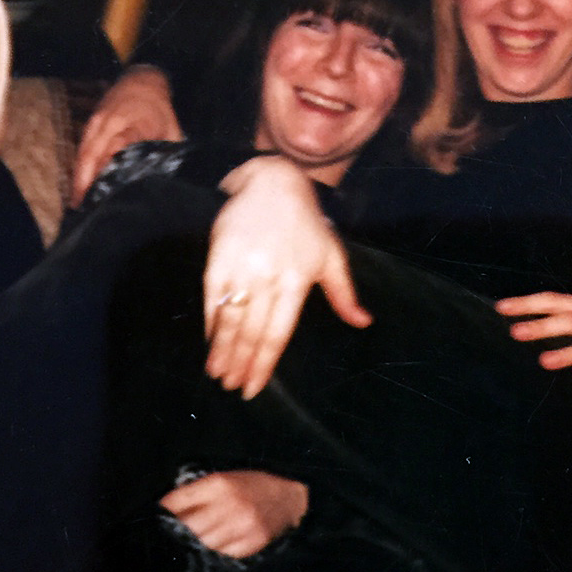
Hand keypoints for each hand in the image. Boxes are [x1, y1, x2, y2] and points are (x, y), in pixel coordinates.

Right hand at [71, 65, 183, 203]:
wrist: (142, 81)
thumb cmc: (159, 111)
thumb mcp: (172, 131)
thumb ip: (168, 155)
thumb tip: (169, 182)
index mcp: (136, 124)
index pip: (121, 144)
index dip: (111, 164)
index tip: (107, 185)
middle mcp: (112, 123)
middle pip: (94, 153)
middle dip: (86, 180)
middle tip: (85, 206)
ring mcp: (98, 123)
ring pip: (84, 153)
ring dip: (79, 177)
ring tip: (78, 203)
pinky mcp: (90, 125)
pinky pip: (82, 148)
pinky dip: (79, 168)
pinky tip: (79, 186)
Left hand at [159, 470, 308, 557]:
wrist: (291, 498)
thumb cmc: (253, 486)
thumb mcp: (225, 478)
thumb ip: (197, 492)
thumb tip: (164, 509)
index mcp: (219, 483)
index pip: (177, 502)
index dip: (161, 512)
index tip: (152, 520)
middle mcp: (229, 505)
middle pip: (186, 527)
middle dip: (173, 532)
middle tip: (162, 538)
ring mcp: (241, 527)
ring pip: (201, 544)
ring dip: (189, 546)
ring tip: (182, 546)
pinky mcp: (250, 545)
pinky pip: (219, 555)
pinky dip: (211, 553)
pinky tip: (208, 549)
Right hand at [204, 157, 370, 399]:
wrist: (273, 182)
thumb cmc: (307, 223)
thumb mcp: (332, 255)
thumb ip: (344, 293)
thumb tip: (363, 322)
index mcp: (297, 281)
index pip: (278, 333)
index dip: (264, 363)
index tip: (254, 387)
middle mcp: (269, 277)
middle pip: (252, 332)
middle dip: (241, 364)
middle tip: (232, 388)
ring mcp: (242, 267)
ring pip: (230, 319)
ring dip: (222, 350)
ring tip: (217, 374)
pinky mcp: (219, 256)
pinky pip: (212, 297)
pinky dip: (210, 322)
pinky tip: (209, 341)